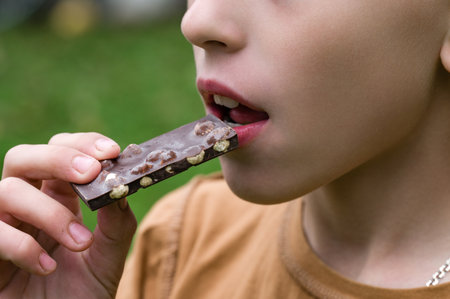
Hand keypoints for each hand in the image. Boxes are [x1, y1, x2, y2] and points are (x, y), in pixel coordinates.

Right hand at [0, 133, 136, 297]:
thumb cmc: (82, 293)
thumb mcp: (108, 256)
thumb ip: (116, 222)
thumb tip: (122, 186)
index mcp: (58, 198)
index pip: (61, 152)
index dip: (82, 144)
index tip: (111, 152)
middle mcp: (27, 206)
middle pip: (23, 157)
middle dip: (57, 159)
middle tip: (90, 173)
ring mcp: (4, 226)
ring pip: (7, 191)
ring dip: (49, 212)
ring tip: (80, 243)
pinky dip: (22, 245)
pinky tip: (48, 266)